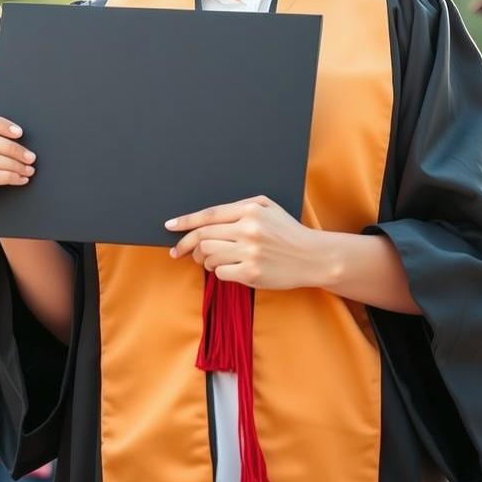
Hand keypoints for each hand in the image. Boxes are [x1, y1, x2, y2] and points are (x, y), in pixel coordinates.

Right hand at [0, 111, 35, 222]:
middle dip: (11, 147)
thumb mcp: (0, 155)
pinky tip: (23, 180)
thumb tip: (19, 129)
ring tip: (30, 170)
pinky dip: (10, 176)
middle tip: (31, 157)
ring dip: (14, 163)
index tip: (20, 132)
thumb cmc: (3, 178)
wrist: (0, 213)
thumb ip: (2, 140)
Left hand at [167, 195, 321, 289]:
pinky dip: (218, 272)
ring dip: (203, 260)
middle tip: (180, 252)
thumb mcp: (268, 207)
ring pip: (208, 255)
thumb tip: (207, 219)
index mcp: (250, 210)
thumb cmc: (287, 231)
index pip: (209, 215)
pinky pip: (220, 273)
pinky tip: (228, 269)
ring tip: (210, 260)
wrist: (312, 257)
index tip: (169, 226)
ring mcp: (249, 252)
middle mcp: (248, 229)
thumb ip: (239, 208)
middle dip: (186, 245)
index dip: (185, 221)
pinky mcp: (251, 273)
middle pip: (203, 237)